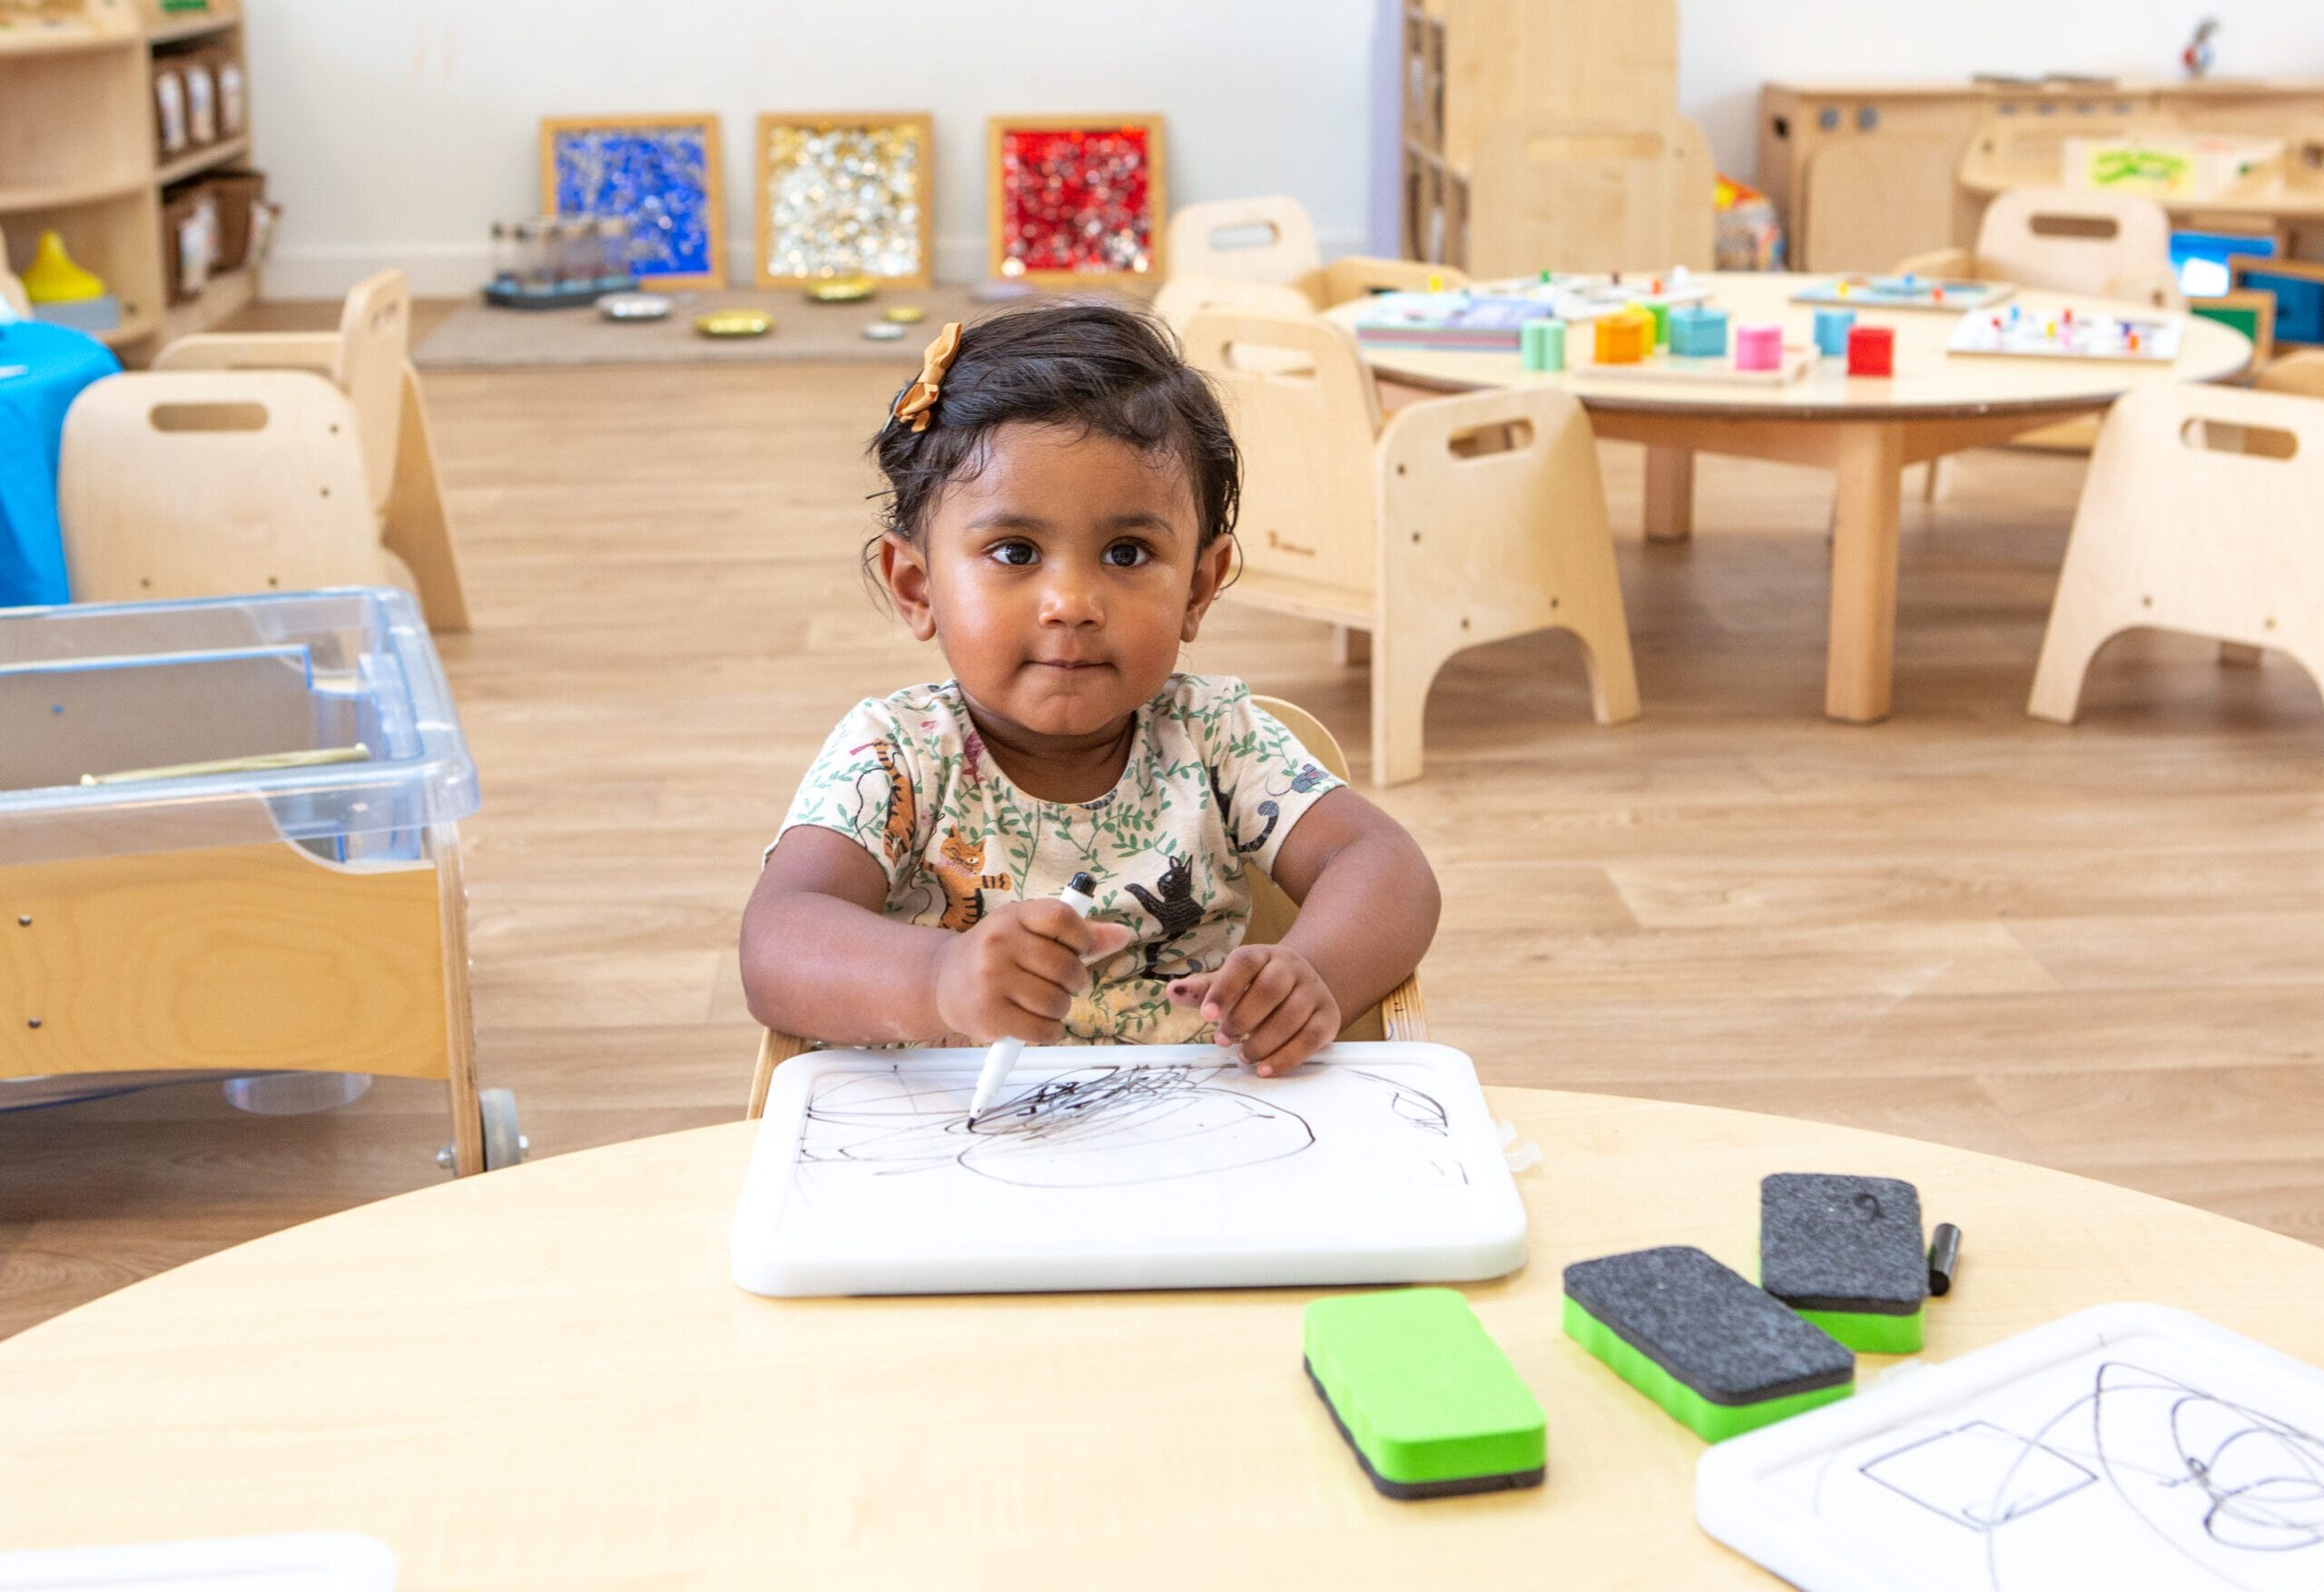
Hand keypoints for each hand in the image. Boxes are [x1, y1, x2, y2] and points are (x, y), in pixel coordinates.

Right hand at [931, 900, 1132, 1044]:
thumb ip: (1077, 933)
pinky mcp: (989, 1014)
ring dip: (1060, 1008)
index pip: (1062, 917)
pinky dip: (1049, 1032)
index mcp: (1014, 916)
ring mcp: (991, 980)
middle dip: (1074, 980)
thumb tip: (1124, 935)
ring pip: (1057, 1002)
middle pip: (1066, 966)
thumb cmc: (998, 953)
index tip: (1081, 949)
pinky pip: (1041, 1029)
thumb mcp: (1029, 931)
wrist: (941, 981)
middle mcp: (999, 943)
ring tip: (1044, 1003)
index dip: (1083, 937)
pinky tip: (1038, 1024)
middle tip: (1062, 983)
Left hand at [1168, 945, 1338, 1075]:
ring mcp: (1314, 991)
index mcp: (1263, 955)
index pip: (1244, 963)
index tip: (1206, 1015)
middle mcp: (1292, 967)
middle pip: (1270, 989)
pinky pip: (1311, 1038)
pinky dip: (1287, 1057)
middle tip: (1223, 1039)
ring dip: (1262, 1041)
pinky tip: (1265, 1069)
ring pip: (1291, 1016)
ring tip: (1243, 1056)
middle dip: (1243, 1019)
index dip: (1224, 988)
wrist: (1302, 988)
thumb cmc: (1256, 988)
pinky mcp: (1328, 1017)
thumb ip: (1203, 990)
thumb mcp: (1230, 984)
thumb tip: (1172, 992)